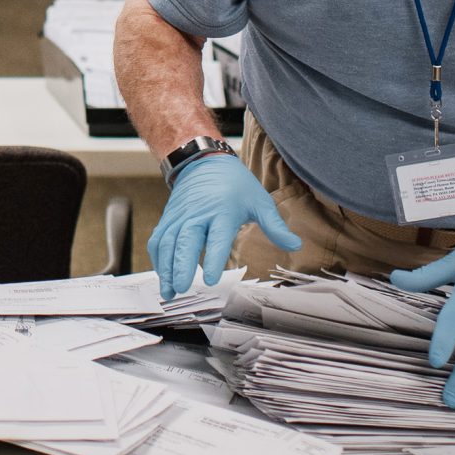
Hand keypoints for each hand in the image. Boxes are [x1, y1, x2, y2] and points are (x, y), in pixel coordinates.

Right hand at [147, 154, 301, 299]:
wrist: (205, 162)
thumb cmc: (235, 185)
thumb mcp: (259, 201)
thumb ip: (275, 226)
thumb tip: (295, 245)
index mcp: (222, 211)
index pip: (217, 238)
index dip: (213, 259)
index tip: (211, 279)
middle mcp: (197, 215)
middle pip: (185, 241)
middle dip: (181, 266)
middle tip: (182, 288)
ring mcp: (180, 216)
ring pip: (167, 243)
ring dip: (166, 268)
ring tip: (170, 292)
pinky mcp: (168, 219)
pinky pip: (158, 240)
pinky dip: (158, 260)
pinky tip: (163, 277)